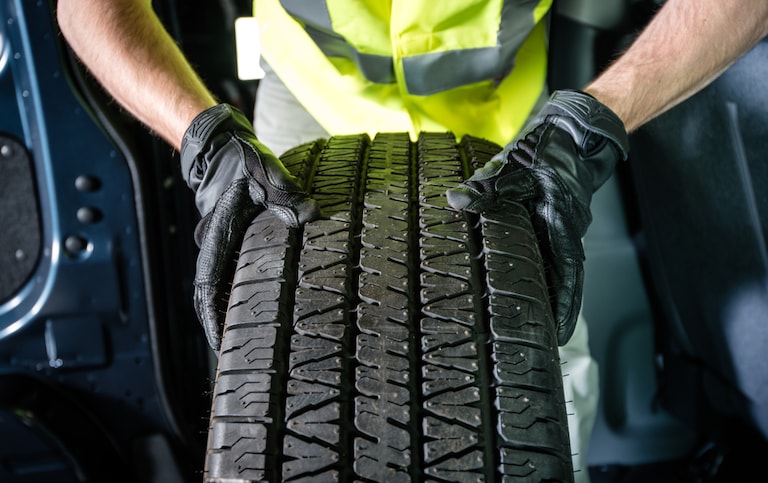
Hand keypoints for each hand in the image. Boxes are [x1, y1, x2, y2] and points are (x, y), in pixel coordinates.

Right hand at [180, 104, 318, 349]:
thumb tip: (310, 214)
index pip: (209, 288)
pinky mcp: (235, 247)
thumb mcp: (264, 172)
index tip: (219, 347)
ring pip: (225, 291)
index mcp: (219, 238)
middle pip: (215, 299)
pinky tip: (266, 313)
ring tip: (258, 348)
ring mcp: (225, 250)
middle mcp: (218, 250)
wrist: (223, 148)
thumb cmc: (240, 160)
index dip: (213, 320)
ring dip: (236, 316)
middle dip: (225, 329)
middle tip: (243, 362)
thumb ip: (285, 193)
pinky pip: (237, 278)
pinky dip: (246, 297)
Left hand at [446, 90, 628, 344]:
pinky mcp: (553, 225)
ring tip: (533, 329)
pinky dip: (540, 276)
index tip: (559, 333)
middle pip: (563, 281)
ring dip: (548, 297)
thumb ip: (485, 185)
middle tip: (543, 344)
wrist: (570, 131)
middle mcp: (566, 232)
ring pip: (556, 271)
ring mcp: (561, 230)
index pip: (566, 273)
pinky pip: (549, 257)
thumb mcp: (514, 164)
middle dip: (554, 312)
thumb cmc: (548, 147)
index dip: (564, 305)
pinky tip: (525, 290)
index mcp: (561, 222)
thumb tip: (455, 199)